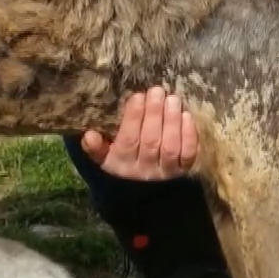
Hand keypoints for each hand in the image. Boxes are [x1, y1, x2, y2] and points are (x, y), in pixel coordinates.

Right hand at [81, 86, 198, 180]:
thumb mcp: (105, 154)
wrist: (144, 185)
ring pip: (170, 147)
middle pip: (150, 141)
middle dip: (154, 114)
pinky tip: (186, 115)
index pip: (128, 140)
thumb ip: (96, 146)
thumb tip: (89, 135)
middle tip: (157, 91)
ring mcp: (165, 172)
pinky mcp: (183, 170)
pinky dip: (189, 135)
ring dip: (172, 121)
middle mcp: (143, 171)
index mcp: (121, 164)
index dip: (133, 118)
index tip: (138, 96)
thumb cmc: (123, 156)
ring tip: (173, 99)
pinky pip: (188, 154)